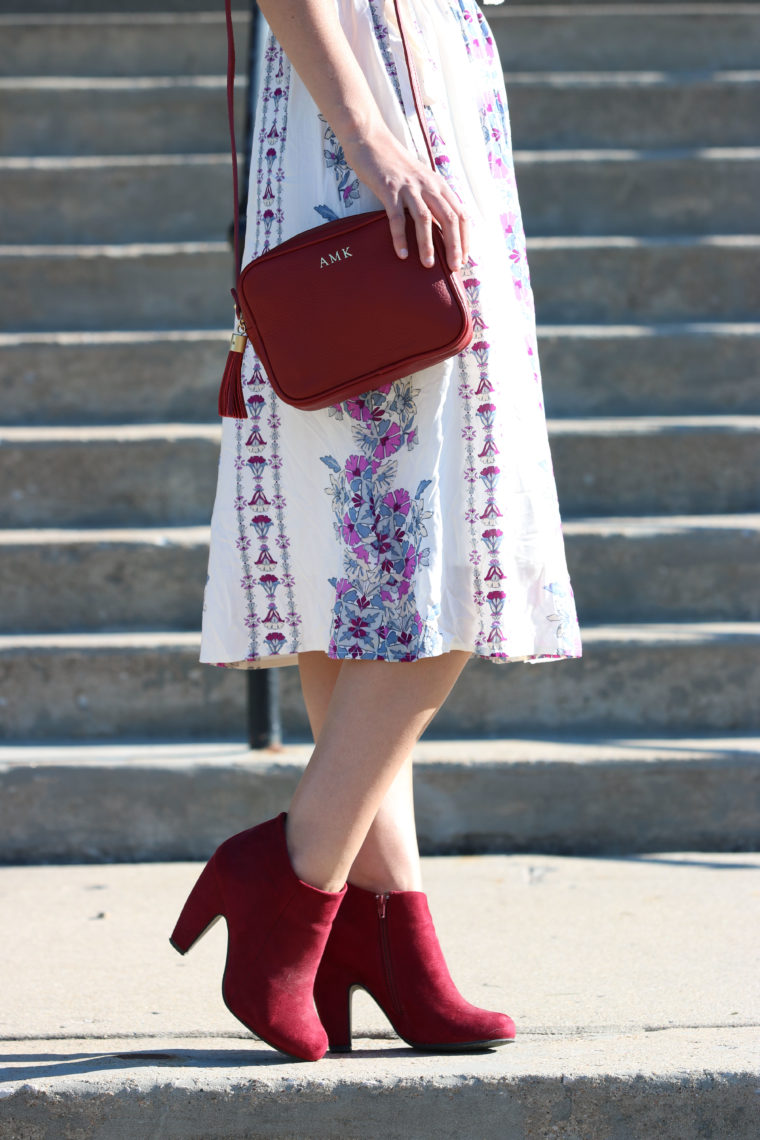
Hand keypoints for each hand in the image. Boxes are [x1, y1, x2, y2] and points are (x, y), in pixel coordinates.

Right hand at [342, 125, 469, 272]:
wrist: (371, 141)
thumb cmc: (395, 165)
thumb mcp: (420, 180)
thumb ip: (430, 200)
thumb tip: (438, 229)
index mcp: (439, 185)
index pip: (460, 214)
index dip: (465, 238)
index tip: (464, 258)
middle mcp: (428, 186)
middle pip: (449, 218)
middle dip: (454, 245)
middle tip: (454, 268)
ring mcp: (409, 187)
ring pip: (425, 219)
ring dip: (428, 244)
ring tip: (428, 265)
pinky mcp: (389, 190)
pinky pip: (397, 218)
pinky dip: (400, 237)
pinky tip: (401, 254)